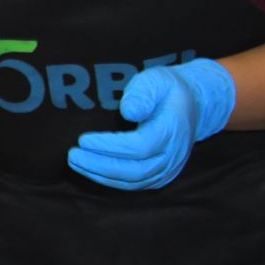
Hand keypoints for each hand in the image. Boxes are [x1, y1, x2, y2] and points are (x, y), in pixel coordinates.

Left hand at [69, 59, 234, 189]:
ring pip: (134, 181)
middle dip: (100, 165)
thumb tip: (128, 111)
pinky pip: (135, 184)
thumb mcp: (155, 80)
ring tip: (76, 162)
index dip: (109, 146)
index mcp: (172, 129)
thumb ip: (141, 93)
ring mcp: (169, 168)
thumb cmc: (166, 90)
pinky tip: (90, 170)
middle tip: (72, 155)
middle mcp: (173, 154)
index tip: (83, 139)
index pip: (139, 146)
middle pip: (135, 170)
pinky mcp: (162, 176)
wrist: (192, 106)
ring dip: (101, 175)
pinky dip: (111, 180)